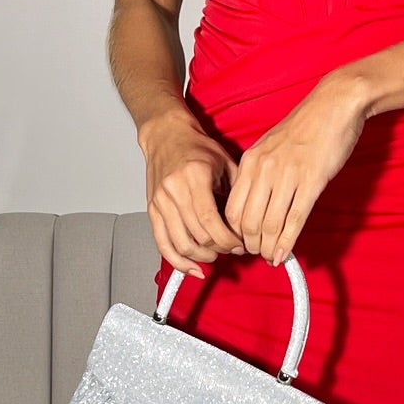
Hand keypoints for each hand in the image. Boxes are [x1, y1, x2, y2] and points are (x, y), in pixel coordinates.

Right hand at [140, 107, 244, 275]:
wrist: (166, 136)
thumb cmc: (197, 148)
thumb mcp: (226, 163)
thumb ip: (238, 192)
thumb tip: (250, 223)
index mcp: (194, 177)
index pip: (210, 221)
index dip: (227, 240)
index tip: (239, 245)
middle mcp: (174, 190)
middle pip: (197, 236)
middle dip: (219, 249)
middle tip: (232, 250)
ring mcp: (160, 202)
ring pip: (180, 244)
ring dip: (201, 257)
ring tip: (215, 255)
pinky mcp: (152, 210)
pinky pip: (162, 244)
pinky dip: (177, 261)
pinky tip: (191, 268)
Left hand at [225, 72, 370, 262]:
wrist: (334, 104)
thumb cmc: (306, 126)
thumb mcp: (270, 145)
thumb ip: (260, 172)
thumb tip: (255, 203)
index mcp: (251, 161)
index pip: (232, 208)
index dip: (234, 233)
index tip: (243, 242)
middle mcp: (264, 169)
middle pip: (247, 221)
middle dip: (250, 245)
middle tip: (257, 254)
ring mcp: (288, 176)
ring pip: (269, 224)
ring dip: (268, 247)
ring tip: (271, 257)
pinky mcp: (311, 181)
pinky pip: (294, 220)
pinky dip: (287, 243)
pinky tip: (284, 254)